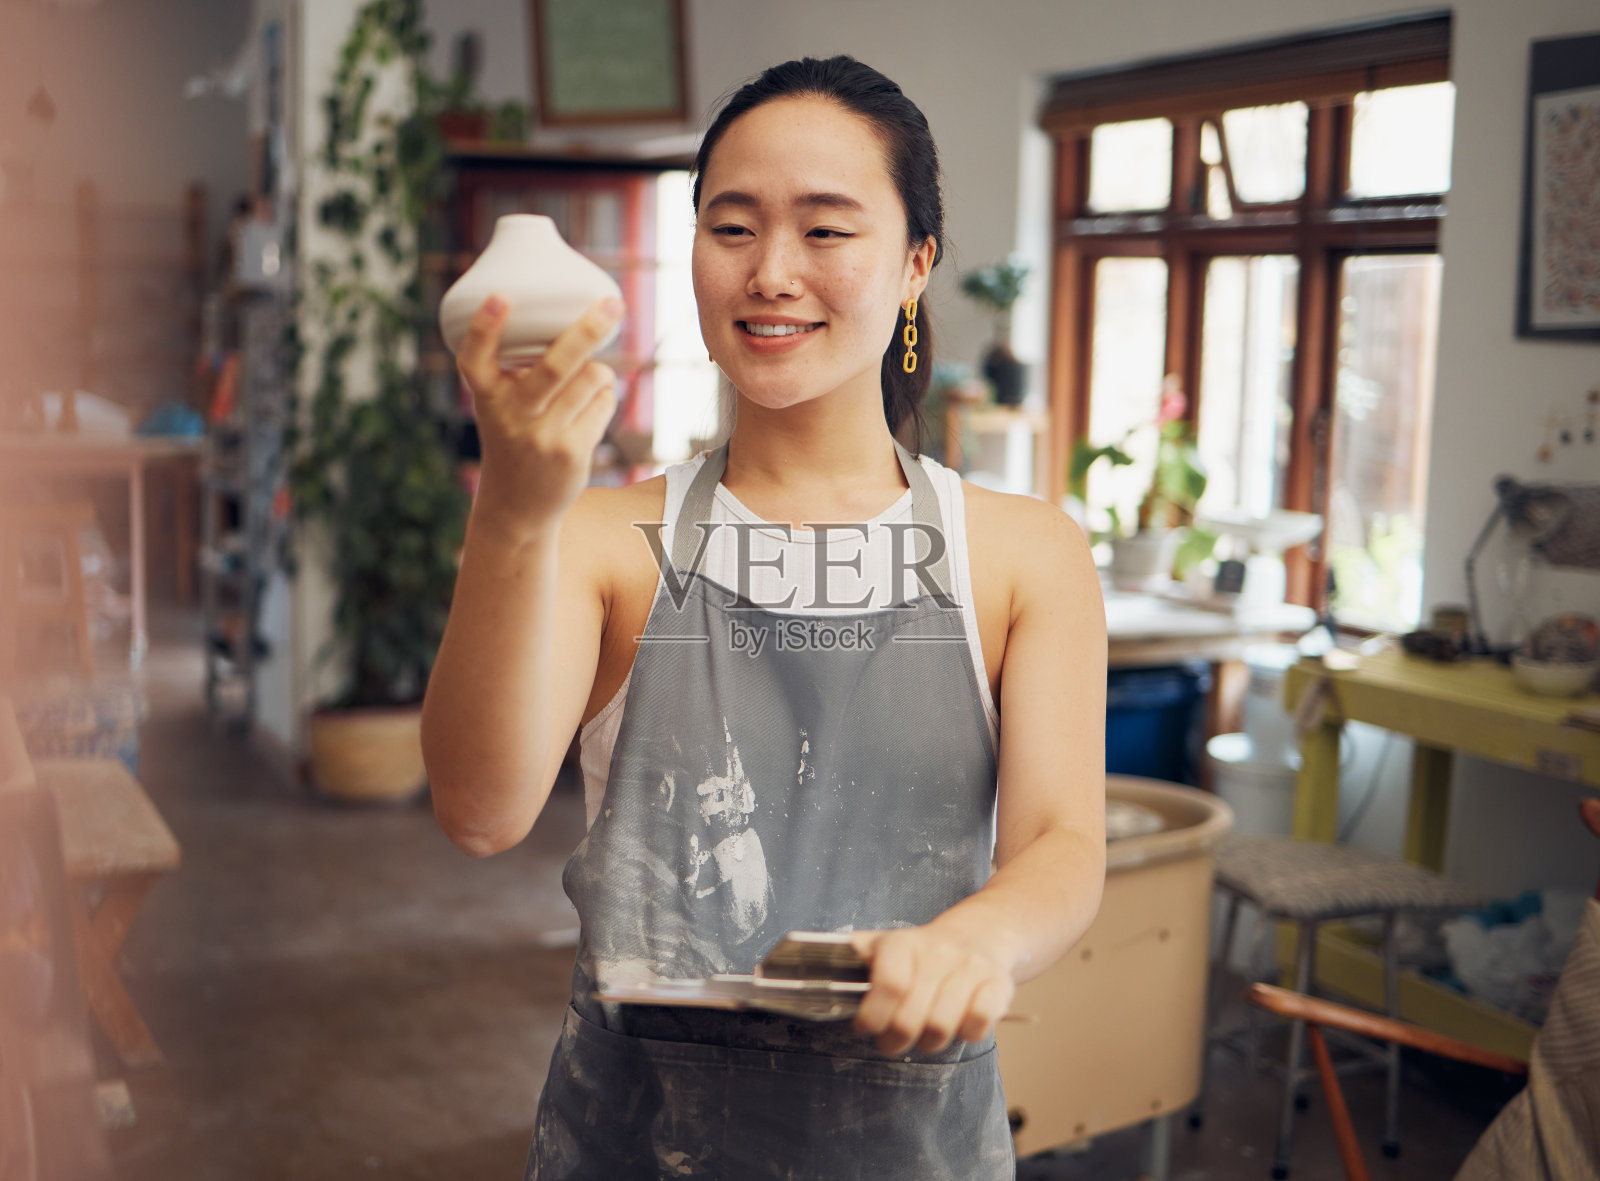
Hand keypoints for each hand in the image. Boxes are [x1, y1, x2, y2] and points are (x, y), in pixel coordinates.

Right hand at [455, 294, 623, 543]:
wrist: (516, 506)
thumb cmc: (513, 438)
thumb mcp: (501, 406)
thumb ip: (522, 371)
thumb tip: (583, 324)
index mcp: (487, 395)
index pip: (475, 358)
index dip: (485, 326)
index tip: (500, 296)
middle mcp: (512, 414)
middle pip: (557, 365)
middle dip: (588, 330)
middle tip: (615, 304)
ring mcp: (543, 436)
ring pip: (592, 378)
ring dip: (600, 371)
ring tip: (588, 380)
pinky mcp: (571, 452)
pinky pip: (603, 403)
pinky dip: (603, 398)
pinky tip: (589, 409)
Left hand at [849, 924, 1015, 1055]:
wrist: (981, 932)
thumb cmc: (925, 951)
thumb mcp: (887, 945)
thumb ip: (857, 955)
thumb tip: (824, 958)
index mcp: (904, 943)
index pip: (889, 985)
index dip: (873, 1017)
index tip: (865, 1027)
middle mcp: (939, 952)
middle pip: (912, 1018)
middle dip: (895, 1040)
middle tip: (891, 1041)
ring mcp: (971, 968)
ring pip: (942, 1027)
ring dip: (928, 1041)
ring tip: (923, 1033)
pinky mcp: (999, 984)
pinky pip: (979, 1024)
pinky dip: (966, 1033)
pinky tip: (958, 1024)